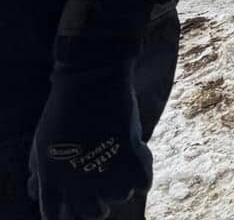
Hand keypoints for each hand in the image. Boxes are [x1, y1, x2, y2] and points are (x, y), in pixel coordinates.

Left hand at [32, 62, 148, 219]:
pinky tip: (138, 163)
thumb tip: (35, 191)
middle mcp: (77, 183)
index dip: (66, 214)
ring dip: (121, 187)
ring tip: (120, 170)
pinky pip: (142, 183)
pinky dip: (143, 175)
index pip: (54, 216)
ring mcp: (105, 170)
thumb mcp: (40, 145)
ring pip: (118, 197)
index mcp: (52, 181)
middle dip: (97, 208)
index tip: (76, 205)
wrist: (90, 82)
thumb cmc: (63, 110)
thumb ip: (39, 172)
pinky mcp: (129, 158)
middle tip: (103, 195)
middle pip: (91, 213)